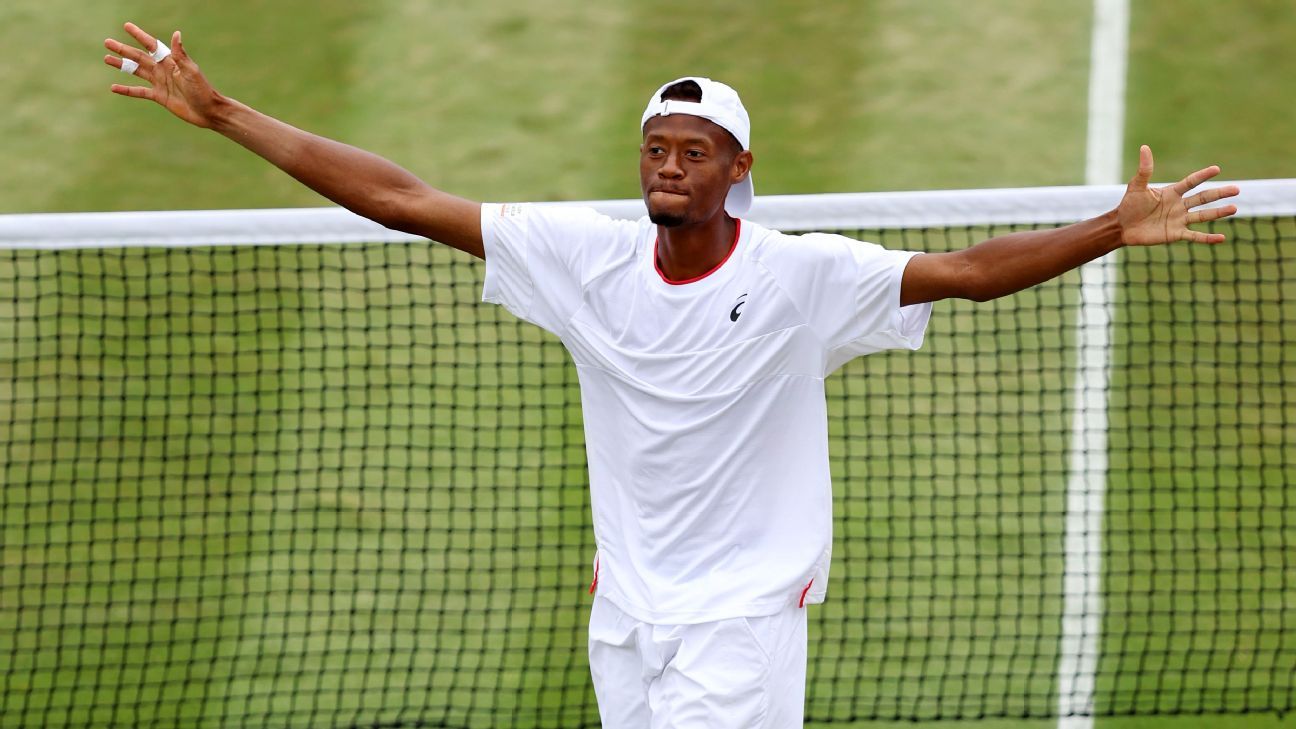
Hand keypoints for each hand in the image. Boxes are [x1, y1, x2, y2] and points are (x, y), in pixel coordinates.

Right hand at [104, 22, 220, 128]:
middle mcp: (163, 70)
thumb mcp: (191, 71)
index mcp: (170, 61)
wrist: (208, 111)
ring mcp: (160, 83)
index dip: (139, 36)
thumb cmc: (203, 90)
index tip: (126, 26)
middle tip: (107, 42)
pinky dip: (127, 90)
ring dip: (122, 65)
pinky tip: (113, 87)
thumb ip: (180, 55)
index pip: (152, 45)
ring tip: (106, 58)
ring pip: (136, 71)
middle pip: (139, 57)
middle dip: (123, 49)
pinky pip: (139, 91)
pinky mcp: (159, 96)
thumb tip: (176, 34)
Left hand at [1117, 145, 1238, 244]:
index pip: (1191, 182)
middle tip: (1236, 189)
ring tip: (1234, 208)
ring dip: (1218, 213)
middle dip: (1219, 194)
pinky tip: (1222, 238)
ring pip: (1203, 215)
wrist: (1122, 226)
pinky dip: (1207, 238)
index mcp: (1172, 192)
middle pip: (1203, 198)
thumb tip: (1144, 147)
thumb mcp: (1137, 186)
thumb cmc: (1129, 205)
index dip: (1202, 176)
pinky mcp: (1175, 234)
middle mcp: (1179, 205)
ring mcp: (1179, 220)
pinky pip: (1194, 236)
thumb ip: (1144, 170)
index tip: (1217, 169)